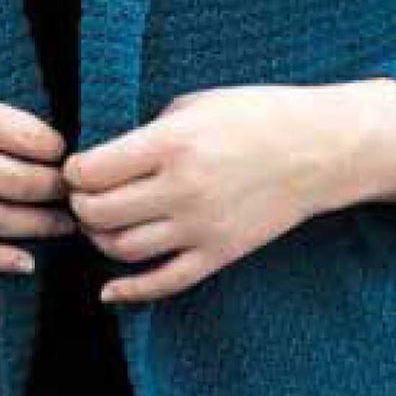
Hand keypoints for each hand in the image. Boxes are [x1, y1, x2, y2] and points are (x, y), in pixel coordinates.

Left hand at [62, 83, 347, 305]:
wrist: (322, 148)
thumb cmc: (258, 114)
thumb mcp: (195, 104)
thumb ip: (147, 133)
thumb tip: (104, 159)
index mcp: (173, 144)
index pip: (91, 171)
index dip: (74, 171)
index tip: (79, 167)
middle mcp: (182, 189)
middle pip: (97, 214)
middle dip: (80, 205)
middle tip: (85, 195)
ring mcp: (201, 227)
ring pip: (121, 250)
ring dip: (99, 239)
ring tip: (103, 223)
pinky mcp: (219, 254)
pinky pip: (163, 283)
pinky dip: (128, 291)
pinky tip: (108, 290)